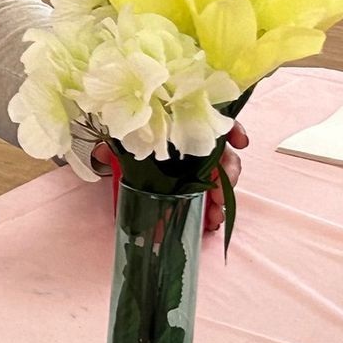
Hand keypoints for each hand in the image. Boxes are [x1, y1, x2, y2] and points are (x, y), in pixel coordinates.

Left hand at [90, 122, 247, 233]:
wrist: (123, 145)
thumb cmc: (130, 135)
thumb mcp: (120, 136)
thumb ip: (113, 142)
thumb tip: (102, 153)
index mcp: (183, 124)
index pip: (216, 121)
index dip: (233, 130)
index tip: (241, 143)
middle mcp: (197, 141)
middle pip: (224, 153)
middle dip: (228, 175)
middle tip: (218, 196)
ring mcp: (199, 161)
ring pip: (221, 176)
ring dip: (222, 197)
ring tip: (214, 217)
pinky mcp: (196, 179)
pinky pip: (211, 192)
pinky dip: (213, 206)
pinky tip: (210, 221)